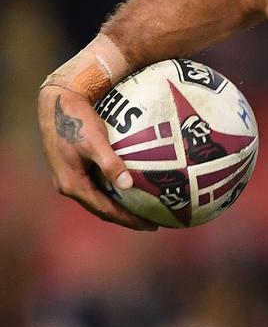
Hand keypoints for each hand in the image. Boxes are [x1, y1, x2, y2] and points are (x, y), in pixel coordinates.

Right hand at [36, 86, 156, 229]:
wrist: (57, 101)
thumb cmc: (77, 119)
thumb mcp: (95, 141)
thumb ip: (110, 163)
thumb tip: (128, 185)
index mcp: (72, 184)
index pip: (105, 210)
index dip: (127, 219)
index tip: (149, 225)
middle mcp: (69, 185)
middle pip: (101, 209)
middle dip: (125, 218)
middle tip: (151, 222)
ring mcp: (70, 177)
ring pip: (98, 199)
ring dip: (119, 206)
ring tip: (142, 211)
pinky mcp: (73, 167)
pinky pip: (96, 187)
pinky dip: (113, 192)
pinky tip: (128, 190)